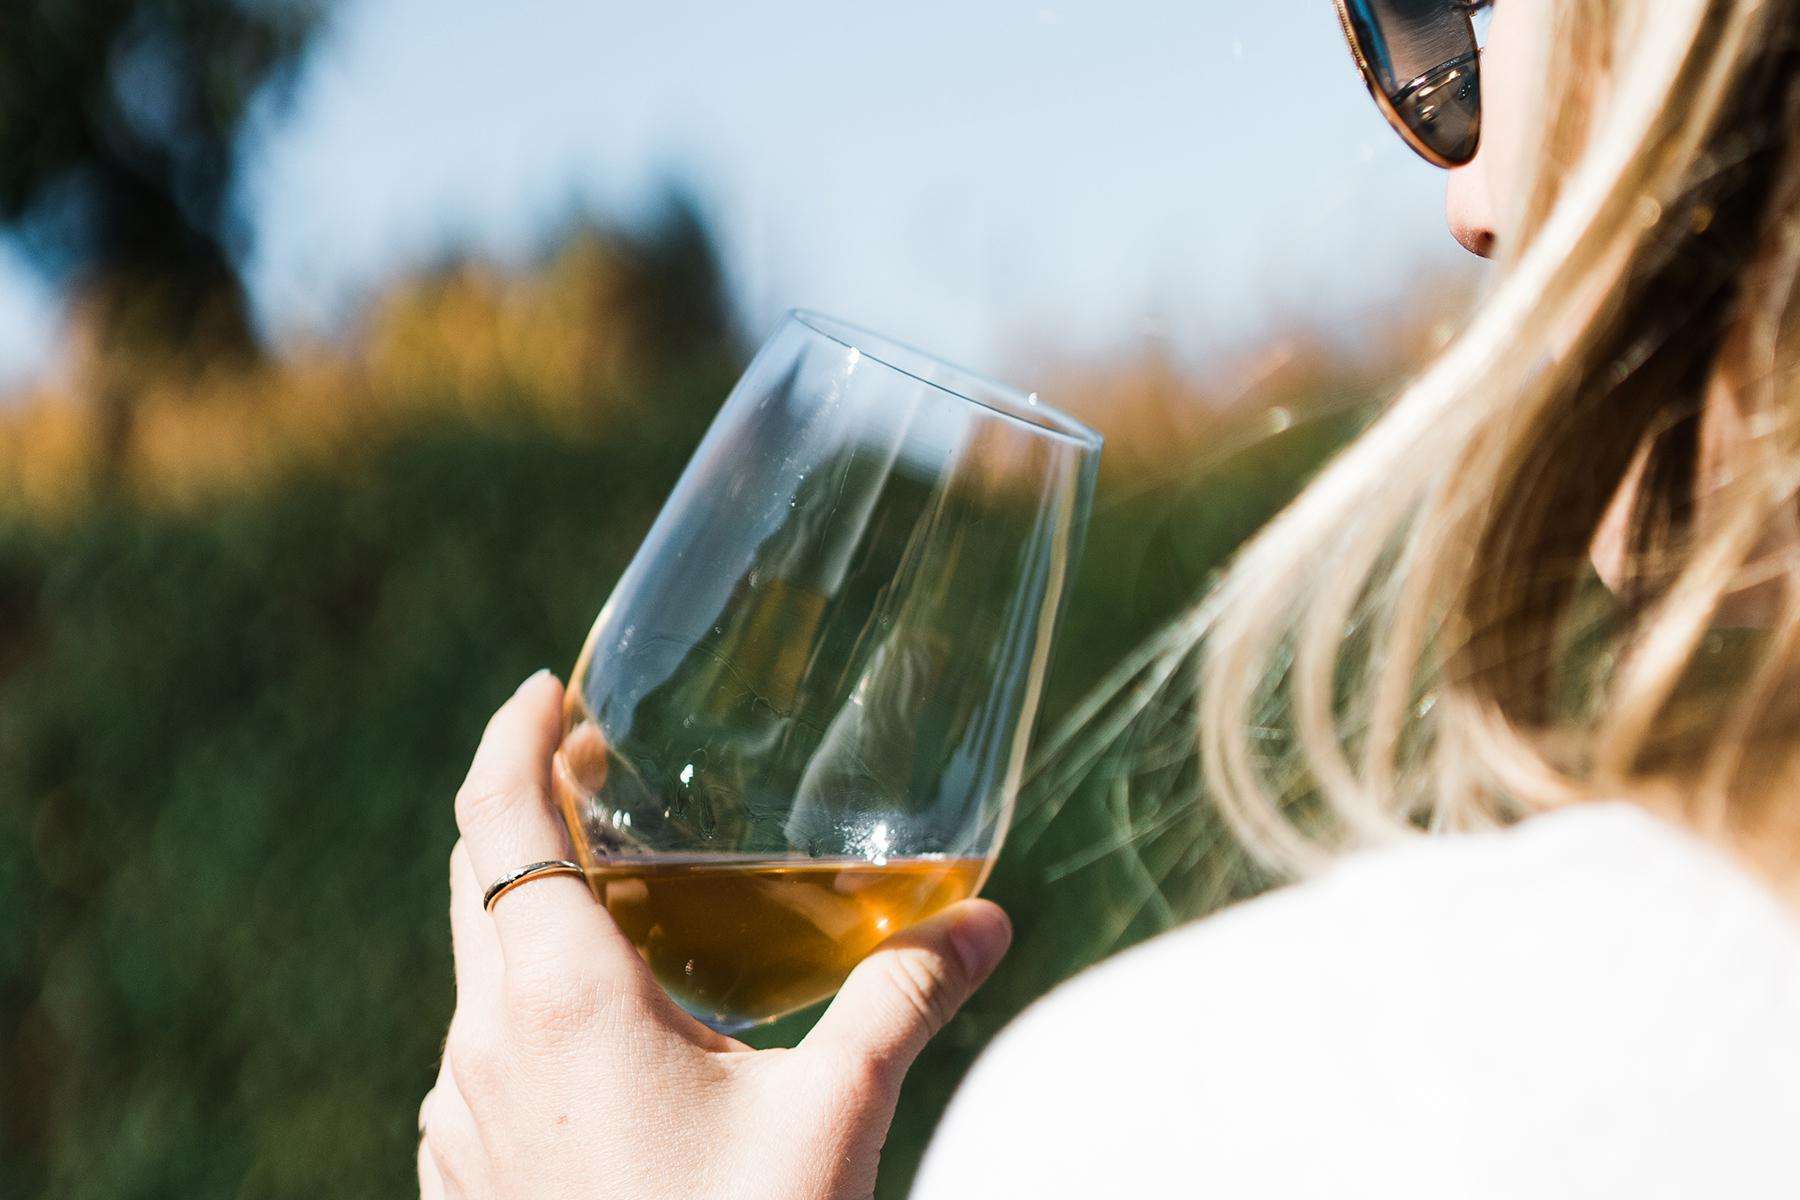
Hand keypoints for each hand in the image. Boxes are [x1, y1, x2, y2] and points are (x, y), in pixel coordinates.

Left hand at [417, 670, 1012, 1199]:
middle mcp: (485, 1046)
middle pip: (478, 876)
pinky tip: (606, 1022)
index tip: (549, 684)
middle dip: (526, 799)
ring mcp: (462, 1115)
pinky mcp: (470, 1168)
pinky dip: (526, 992)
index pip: (496, 819)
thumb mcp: (836, 1121)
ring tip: (616, 885)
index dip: (514, 735)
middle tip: (597, 760)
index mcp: (560, 1004)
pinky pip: (481, 1043)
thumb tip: (988, 920)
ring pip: (478, 964)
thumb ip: (906, 1002)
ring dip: (529, 901)